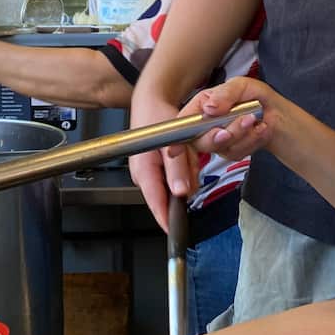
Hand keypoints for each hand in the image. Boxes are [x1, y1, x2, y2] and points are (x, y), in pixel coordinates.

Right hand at [128, 93, 189, 231]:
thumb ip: (177, 169)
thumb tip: (182, 193)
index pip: (155, 202)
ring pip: (173, 185)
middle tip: (191, 165)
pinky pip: (173, 176)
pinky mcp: (155, 168)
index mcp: (143, 170)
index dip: (165, 218)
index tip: (175, 231)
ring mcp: (148, 172)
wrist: (151, 103)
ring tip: (187, 154)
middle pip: (166, 194)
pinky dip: (183, 169)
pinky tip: (185, 155)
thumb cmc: (157, 118)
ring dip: (185, 175)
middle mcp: (143, 174)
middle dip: (183, 186)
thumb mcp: (172, 142)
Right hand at [177, 77, 278, 163]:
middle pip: (200, 141)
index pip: (183, 124)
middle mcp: (205, 126)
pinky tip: (259, 128)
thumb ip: (224, 94)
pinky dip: (252, 140)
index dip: (178, 137)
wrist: (275, 112)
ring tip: (254, 118)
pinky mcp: (232, 152)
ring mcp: (218, 141)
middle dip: (221, 134)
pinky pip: (238, 152)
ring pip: (221, 147)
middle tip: (242, 120)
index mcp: (201, 107)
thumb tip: (209, 108)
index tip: (181, 146)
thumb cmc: (254, 95)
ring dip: (241, 133)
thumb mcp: (240, 85)